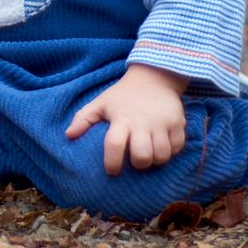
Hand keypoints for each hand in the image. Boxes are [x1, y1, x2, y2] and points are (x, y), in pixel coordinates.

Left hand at [65, 64, 189, 174]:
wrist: (154, 76)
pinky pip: (178, 147)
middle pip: (143, 155)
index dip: (112, 162)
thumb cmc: (123, 95)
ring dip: (156, 160)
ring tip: (150, 155)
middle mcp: (142, 122)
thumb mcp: (101, 102)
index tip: (112, 171)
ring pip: (162, 155)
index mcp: (121, 118)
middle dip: (139, 164)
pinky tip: (163, 146)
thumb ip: (84, 118)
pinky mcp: (178, 122)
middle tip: (135, 160)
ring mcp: (163, 122)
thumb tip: (69, 135)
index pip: (115, 144)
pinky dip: (172, 151)